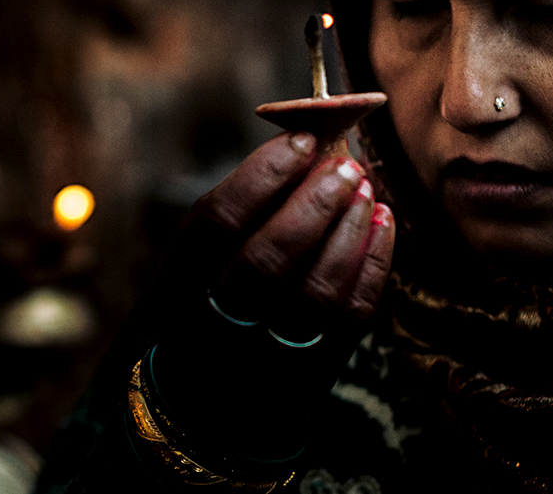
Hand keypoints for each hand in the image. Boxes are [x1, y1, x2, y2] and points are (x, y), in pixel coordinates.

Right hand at [146, 132, 393, 453]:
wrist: (202, 414)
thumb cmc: (203, 312)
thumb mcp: (191, 270)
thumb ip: (238, 216)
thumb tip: (305, 148)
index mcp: (172, 289)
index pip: (214, 223)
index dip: (262, 175)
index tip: (302, 139)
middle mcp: (212, 328)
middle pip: (266, 260)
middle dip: (312, 203)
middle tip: (344, 164)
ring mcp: (261, 360)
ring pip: (314, 291)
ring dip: (347, 230)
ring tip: (363, 187)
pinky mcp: (308, 377)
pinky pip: (349, 317)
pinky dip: (373, 263)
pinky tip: (380, 222)